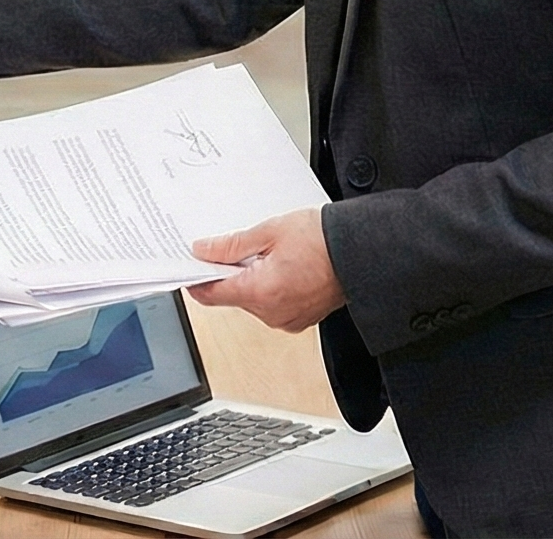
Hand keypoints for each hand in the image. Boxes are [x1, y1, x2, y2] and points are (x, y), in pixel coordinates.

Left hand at [186, 207, 345, 333]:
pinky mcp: (300, 319)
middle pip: (233, 296)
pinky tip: (282, 267)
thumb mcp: (269, 232)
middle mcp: (272, 314)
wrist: (361, 252)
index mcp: (261, 293)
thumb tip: (203, 251)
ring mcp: (288, 320)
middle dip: (229, 273)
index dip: (196, 279)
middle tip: (237, 248)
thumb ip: (231, 245)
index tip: (190, 267)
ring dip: (251, 280)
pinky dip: (269, 288)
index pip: (212, 294)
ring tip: (269, 254)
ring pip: (252, 301)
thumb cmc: (324, 240)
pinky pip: (272, 305)